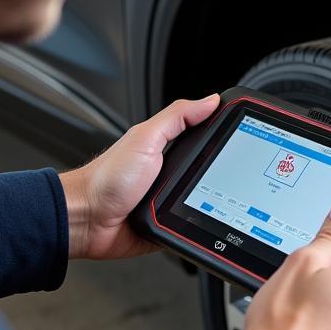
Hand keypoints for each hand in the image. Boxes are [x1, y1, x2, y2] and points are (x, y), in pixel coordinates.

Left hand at [60, 94, 220, 260]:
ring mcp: (170, 202)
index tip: (244, 135)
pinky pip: (191, 228)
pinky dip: (195, 228)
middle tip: (231, 179)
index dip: (225, 137)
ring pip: (206, 203)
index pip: (206, 139)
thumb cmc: (106, 179)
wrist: (86, 219)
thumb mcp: (146, 138)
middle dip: (222, 179)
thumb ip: (177, 117)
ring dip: (211, 206)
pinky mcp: (168, 227)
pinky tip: (198, 224)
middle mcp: (171, 175)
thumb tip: (210, 100)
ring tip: (216, 204)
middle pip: (211, 174)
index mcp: (168, 150)